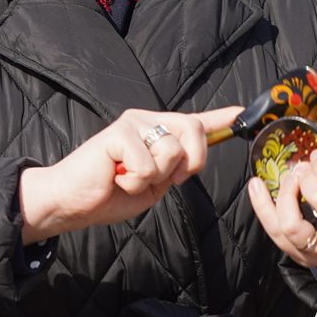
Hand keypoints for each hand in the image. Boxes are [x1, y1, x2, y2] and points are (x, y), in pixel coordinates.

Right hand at [18, 106, 241, 243]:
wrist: (71, 202)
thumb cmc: (109, 194)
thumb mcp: (153, 184)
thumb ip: (174, 168)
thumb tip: (193, 159)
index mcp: (158, 133)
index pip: (195, 122)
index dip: (222, 118)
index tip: (245, 113)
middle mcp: (147, 120)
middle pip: (193, 130)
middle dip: (189, 162)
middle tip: (162, 179)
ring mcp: (132, 123)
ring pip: (172, 151)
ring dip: (153, 178)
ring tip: (128, 178)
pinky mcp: (118, 132)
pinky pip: (148, 163)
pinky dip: (135, 181)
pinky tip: (116, 177)